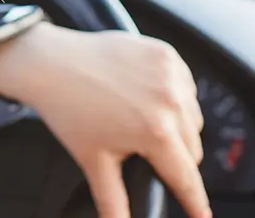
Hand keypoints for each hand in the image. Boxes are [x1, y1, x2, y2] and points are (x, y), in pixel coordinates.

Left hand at [0, 24, 209, 217]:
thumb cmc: (69, 109)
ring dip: (178, 126)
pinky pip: (185, 86)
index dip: (195, 203)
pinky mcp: (166, 53)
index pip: (187, 178)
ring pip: (192, 117)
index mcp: (155, 130)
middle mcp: (169, 100)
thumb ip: (113, 202)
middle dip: (175, 158)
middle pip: (192, 149)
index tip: (203, 217)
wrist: (50, 62)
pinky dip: (174, 96)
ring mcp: (170, 73)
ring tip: (143, 121)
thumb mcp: (94, 161)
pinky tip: (147, 97)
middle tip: (144, 152)